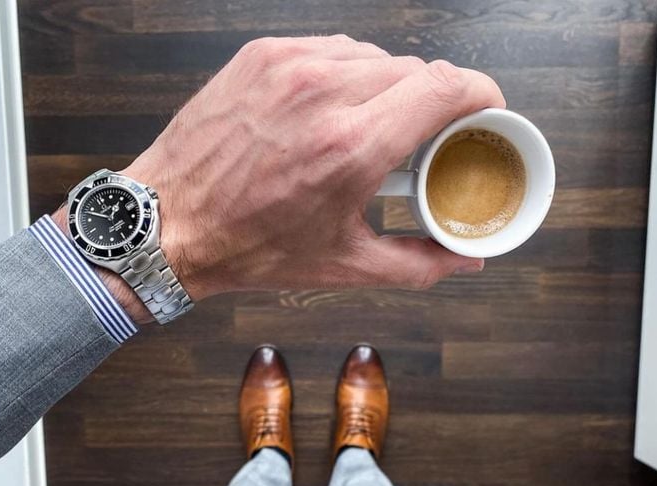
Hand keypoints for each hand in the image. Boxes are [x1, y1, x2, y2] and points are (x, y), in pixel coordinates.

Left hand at [122, 36, 503, 303]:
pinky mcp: (263, 54)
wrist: (171, 224)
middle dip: (431, 104)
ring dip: (386, 89)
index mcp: (352, 147)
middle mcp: (325, 93)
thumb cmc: (252, 248)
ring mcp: (290, 65)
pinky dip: (345, 76)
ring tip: (369, 130)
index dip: (481, 96)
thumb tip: (468, 260)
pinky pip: (331, 50)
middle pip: (415, 71)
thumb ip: (419, 262)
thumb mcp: (344, 264)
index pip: (447, 86)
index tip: (485, 114)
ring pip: (374, 57)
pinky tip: (332, 111)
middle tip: (421, 141)